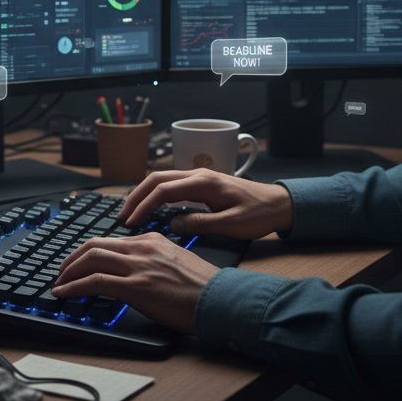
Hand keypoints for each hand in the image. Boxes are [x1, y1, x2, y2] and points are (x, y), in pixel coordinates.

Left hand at [51, 233, 219, 333]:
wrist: (221, 300)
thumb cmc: (204, 289)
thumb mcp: (176, 263)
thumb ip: (154, 261)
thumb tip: (137, 274)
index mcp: (151, 240)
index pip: (110, 240)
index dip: (88, 252)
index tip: (78, 263)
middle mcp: (142, 248)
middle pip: (94, 245)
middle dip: (71, 258)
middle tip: (61, 271)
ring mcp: (138, 266)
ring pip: (90, 259)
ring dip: (68, 271)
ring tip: (58, 283)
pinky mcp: (136, 286)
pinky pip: (94, 282)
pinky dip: (74, 286)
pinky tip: (63, 294)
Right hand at [120, 169, 293, 239]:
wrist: (279, 203)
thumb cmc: (258, 214)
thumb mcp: (231, 225)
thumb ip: (200, 224)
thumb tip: (172, 224)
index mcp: (204, 183)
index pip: (163, 190)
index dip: (144, 206)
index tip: (131, 223)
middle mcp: (198, 174)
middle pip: (156, 179)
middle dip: (136, 197)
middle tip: (122, 217)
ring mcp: (199, 177)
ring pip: (161, 180)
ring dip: (143, 195)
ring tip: (130, 213)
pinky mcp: (201, 183)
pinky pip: (171, 185)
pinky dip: (155, 195)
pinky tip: (150, 209)